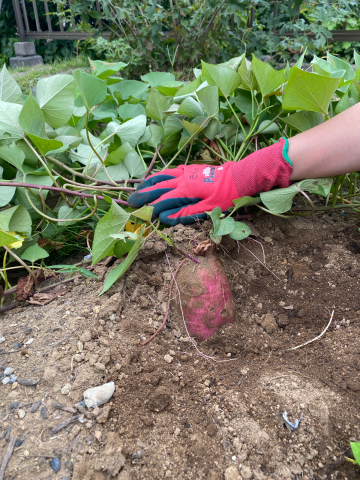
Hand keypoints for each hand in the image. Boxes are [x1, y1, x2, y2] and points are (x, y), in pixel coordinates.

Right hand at [128, 138, 292, 224]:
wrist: (241, 177)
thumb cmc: (227, 195)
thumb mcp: (208, 209)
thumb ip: (186, 213)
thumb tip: (166, 218)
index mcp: (185, 190)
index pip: (163, 201)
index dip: (151, 209)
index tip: (141, 216)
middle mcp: (182, 179)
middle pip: (158, 187)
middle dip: (143, 195)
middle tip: (130, 202)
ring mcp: (186, 172)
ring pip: (163, 176)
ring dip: (149, 183)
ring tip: (139, 188)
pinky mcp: (191, 169)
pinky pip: (172, 170)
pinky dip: (162, 174)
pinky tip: (158, 177)